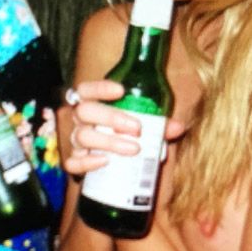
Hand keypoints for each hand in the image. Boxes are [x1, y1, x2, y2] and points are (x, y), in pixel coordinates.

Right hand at [61, 79, 183, 178]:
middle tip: (137, 128)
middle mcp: (80, 120)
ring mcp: (76, 140)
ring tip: (133, 149)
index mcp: (92, 103)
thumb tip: (178, 127)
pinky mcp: (75, 161)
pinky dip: (87, 162)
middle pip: (84, 111)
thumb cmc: (125, 133)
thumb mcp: (142, 124)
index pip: (86, 89)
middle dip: (111, 118)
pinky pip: (73, 162)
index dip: (99, 88)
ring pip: (82, 136)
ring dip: (108, 142)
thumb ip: (158, 124)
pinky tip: (105, 162)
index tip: (121, 91)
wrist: (111, 161)